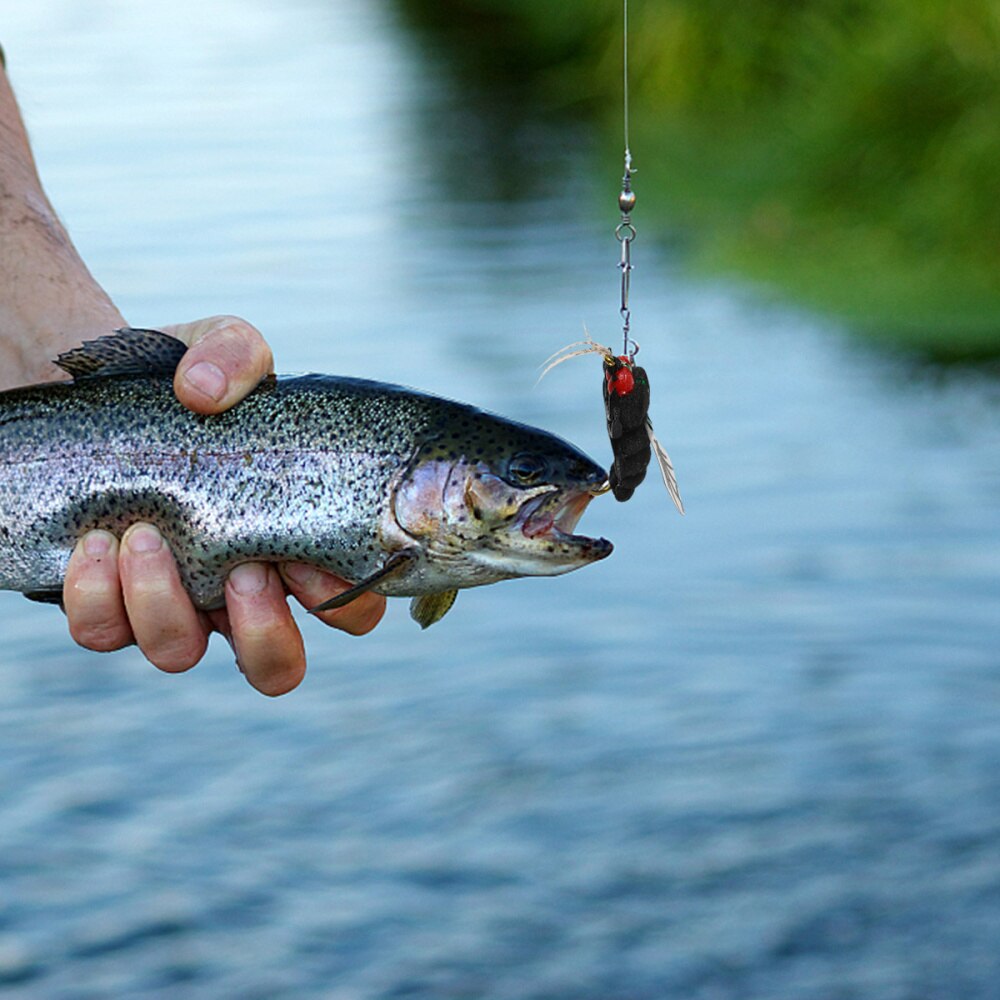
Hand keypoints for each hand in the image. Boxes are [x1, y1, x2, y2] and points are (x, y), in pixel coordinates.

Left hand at [62, 316, 385, 694]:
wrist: (89, 390)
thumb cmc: (178, 383)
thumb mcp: (218, 348)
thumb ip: (236, 353)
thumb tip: (206, 393)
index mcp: (292, 543)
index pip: (351, 607)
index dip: (341, 602)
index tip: (304, 553)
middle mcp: (238, 590)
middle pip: (276, 668)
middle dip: (265, 634)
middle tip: (246, 571)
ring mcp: (172, 601)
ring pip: (180, 654)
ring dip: (166, 604)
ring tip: (146, 535)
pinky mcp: (104, 603)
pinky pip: (103, 633)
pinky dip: (99, 596)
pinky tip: (95, 540)